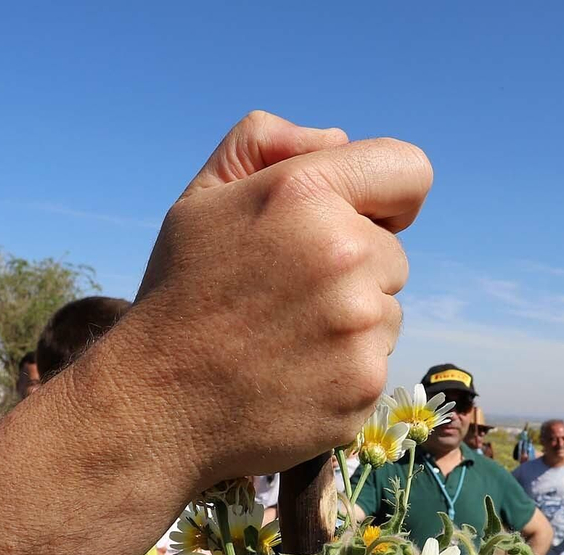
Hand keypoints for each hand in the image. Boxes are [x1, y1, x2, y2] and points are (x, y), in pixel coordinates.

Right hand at [113, 112, 432, 491]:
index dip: (388, 197)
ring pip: (387, 313)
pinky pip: (376, 365)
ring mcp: (357, 325)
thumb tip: (338, 140)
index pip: (409, 171)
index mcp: (303, 194)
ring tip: (283, 341)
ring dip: (350, 324)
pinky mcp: (363, 384)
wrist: (155, 405)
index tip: (361, 221)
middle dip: (353, 271)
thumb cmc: (179, 296)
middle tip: (285, 298)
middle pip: (393, 254)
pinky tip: (291, 378)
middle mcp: (343, 254)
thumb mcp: (200, 200)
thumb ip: (266, 144)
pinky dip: (343, 374)